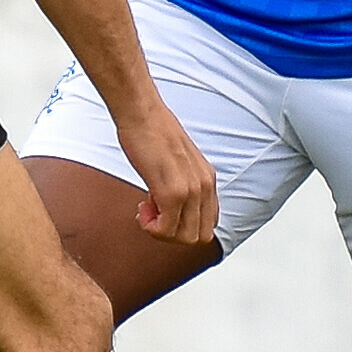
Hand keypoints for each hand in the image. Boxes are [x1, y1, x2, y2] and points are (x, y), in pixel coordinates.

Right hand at [115, 98, 217, 247]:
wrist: (142, 113)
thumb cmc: (153, 131)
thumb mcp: (179, 161)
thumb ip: (182, 181)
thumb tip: (171, 203)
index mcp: (208, 178)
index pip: (209, 223)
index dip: (185, 226)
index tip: (166, 213)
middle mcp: (205, 186)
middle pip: (200, 236)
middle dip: (174, 234)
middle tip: (155, 215)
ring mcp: (191, 190)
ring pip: (185, 238)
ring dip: (162, 232)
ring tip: (147, 210)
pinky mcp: (172, 192)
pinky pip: (166, 229)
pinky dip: (151, 228)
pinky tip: (142, 209)